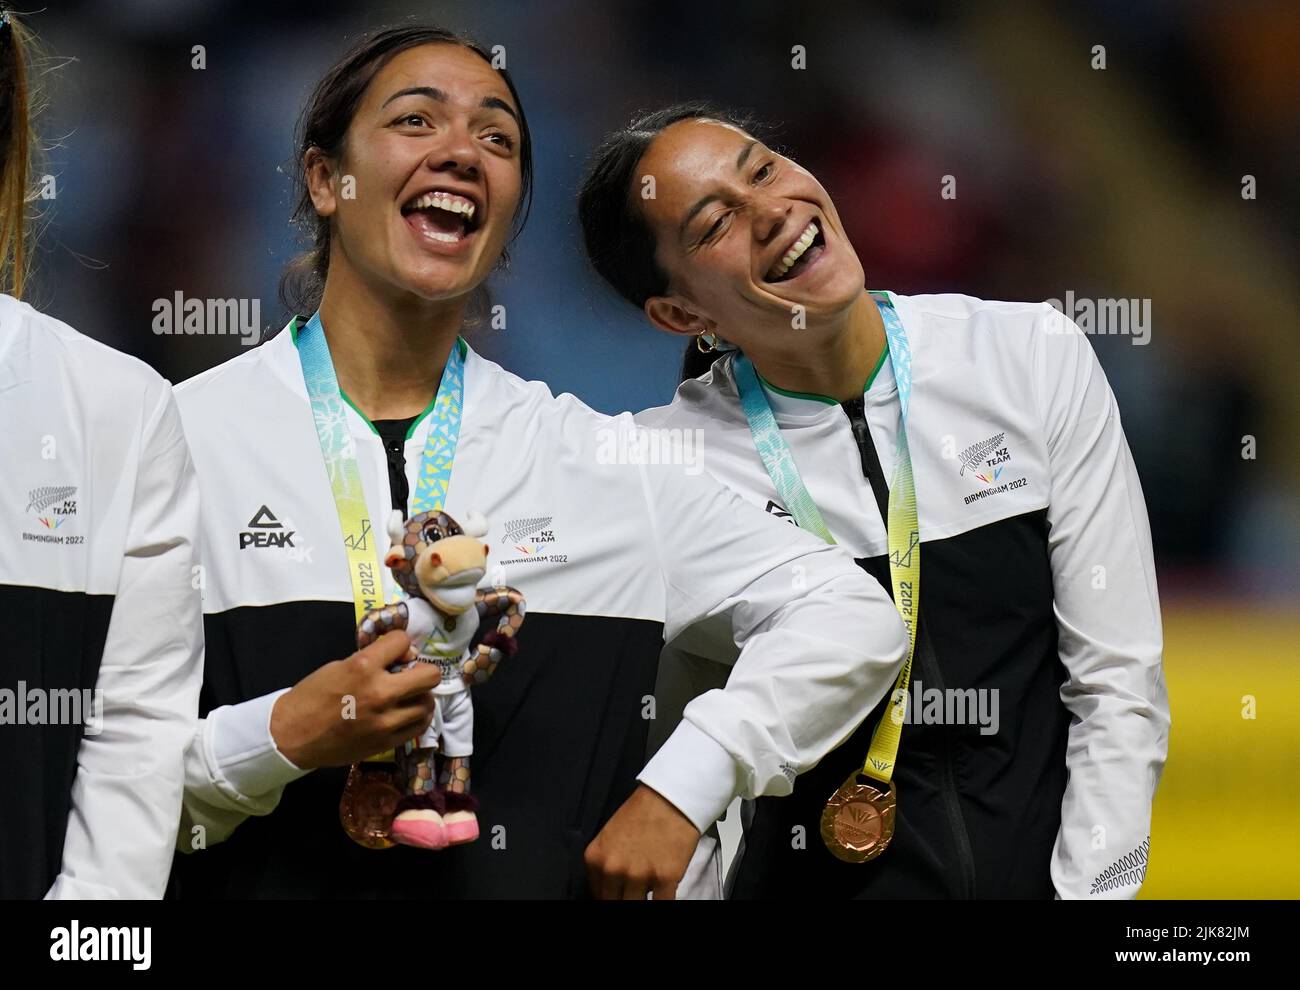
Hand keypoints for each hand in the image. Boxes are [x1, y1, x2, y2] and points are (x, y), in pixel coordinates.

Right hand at [270, 631, 440, 768]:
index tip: (394, 652)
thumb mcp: (338, 666)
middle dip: (422, 670)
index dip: (399, 644)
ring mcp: (385, 720)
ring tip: (408, 696)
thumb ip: (371, 661)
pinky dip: (417, 717)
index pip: (403, 641)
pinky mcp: (386, 742)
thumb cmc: (312, 697)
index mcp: (363, 667)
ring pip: (428, 703)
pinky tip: (408, 713)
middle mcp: (380, 692)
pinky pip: (419, 726)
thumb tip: (400, 659)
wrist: (292, 736)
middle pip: (430, 675)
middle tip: (411, 674)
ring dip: (421, 696)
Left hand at [584, 784, 700, 899]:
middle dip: (624, 900)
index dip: (610, 896)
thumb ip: (606, 865)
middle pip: (615, 903)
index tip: (620, 893)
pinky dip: (663, 902)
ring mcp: (639, 875)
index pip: (597, 895)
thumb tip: (610, 891)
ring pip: (636, 906)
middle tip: (634, 892)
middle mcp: (613, 869)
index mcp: (595, 859)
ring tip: (649, 888)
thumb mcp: (609, 837)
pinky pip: (662, 904)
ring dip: (643, 900)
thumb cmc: (640, 814)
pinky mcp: (665, 878)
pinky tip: (664, 893)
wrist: (670, 798)